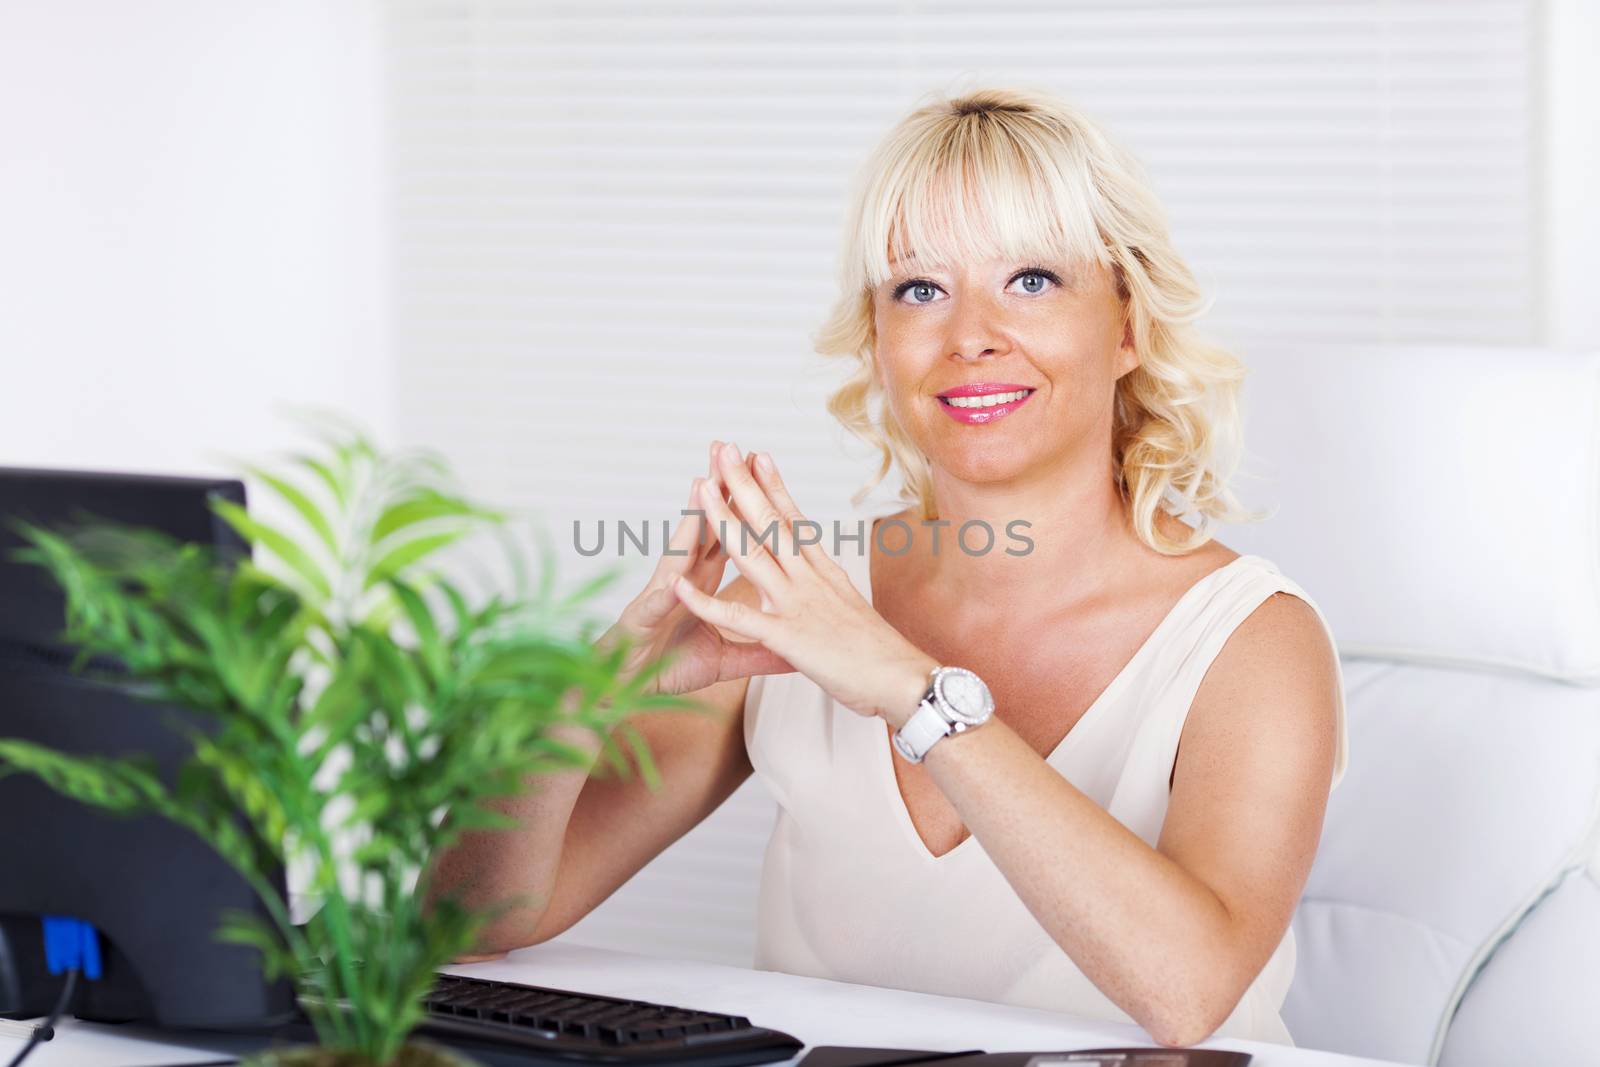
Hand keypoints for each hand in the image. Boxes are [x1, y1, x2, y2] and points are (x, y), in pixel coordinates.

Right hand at [599, 442, 794, 696]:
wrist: (626, 691)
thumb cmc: (667, 666)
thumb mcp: (725, 659)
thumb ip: (759, 651)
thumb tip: (795, 650)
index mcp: (703, 581)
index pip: (731, 535)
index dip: (748, 507)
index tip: (766, 474)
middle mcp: (683, 577)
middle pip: (707, 526)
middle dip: (720, 488)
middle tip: (732, 450)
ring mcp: (663, 591)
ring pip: (681, 548)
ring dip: (692, 517)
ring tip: (702, 482)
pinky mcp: (645, 616)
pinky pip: (659, 598)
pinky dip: (667, 585)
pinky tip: (674, 572)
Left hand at [671, 442, 936, 720]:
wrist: (905, 681)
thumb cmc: (883, 656)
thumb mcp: (855, 613)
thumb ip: (834, 594)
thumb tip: (828, 580)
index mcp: (824, 574)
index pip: (794, 521)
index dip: (774, 487)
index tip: (759, 457)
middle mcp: (809, 580)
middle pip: (770, 522)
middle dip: (743, 484)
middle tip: (725, 449)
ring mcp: (797, 604)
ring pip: (752, 552)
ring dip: (722, 517)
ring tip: (701, 487)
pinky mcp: (787, 636)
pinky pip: (737, 617)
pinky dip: (705, 602)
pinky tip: (678, 587)